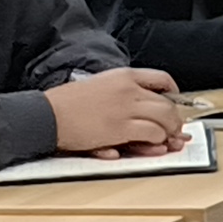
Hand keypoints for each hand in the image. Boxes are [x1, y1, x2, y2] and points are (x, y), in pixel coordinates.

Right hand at [49, 70, 192, 155]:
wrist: (47, 115)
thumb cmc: (67, 104)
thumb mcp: (99, 85)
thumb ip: (123, 92)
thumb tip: (145, 106)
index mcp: (123, 76)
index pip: (162, 78)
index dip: (173, 93)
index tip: (174, 102)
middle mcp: (129, 90)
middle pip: (168, 104)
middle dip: (174, 120)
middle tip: (173, 130)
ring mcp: (126, 109)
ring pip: (165, 120)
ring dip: (168, 133)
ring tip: (163, 140)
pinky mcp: (121, 129)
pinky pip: (152, 134)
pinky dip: (155, 142)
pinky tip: (150, 145)